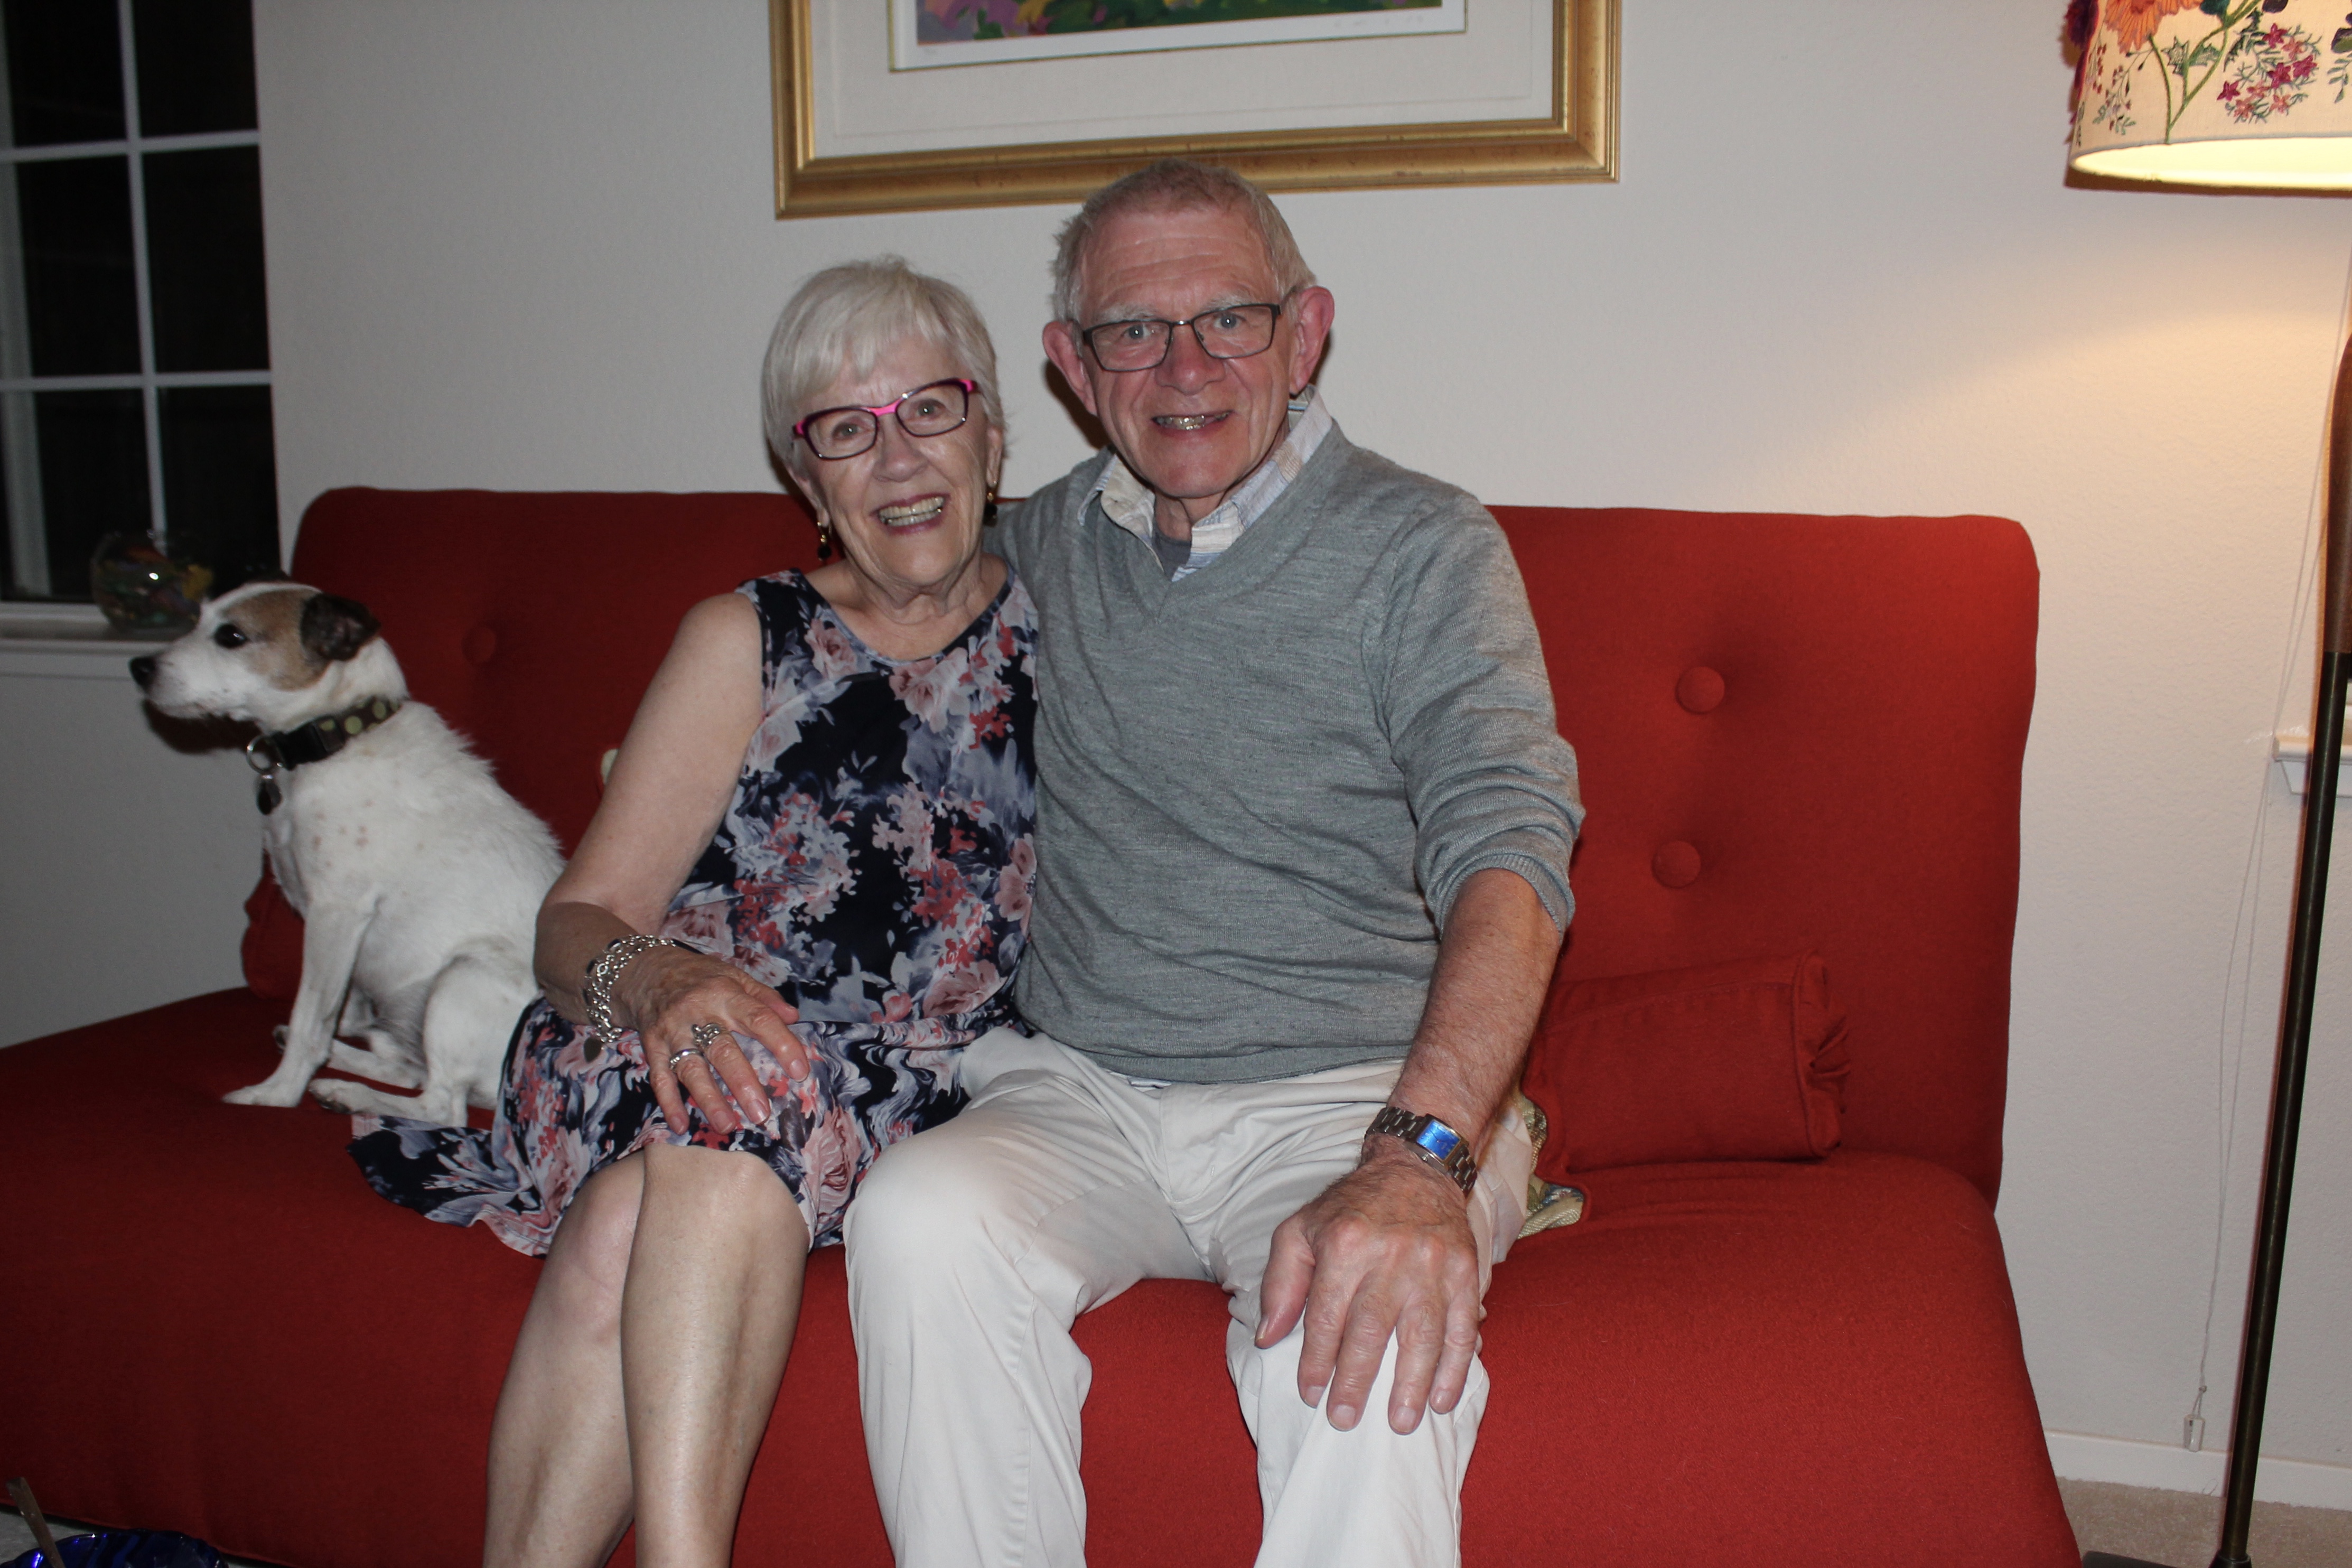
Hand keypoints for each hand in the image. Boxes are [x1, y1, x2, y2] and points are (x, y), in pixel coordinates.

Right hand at [617, 945, 804, 1135]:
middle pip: (722, 1051)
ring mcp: (671, 1032)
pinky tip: (681, 1126)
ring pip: (691, 1069)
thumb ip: (764, 997)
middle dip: (743, 1083)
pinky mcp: (651, 1046)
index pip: (759, 1019)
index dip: (781, 1044)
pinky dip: (669, 1103)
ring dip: (709, 1100)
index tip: (800, 1072)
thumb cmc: (699, 976)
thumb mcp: (733, 975)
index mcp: (724, 994)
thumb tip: (794, 1017)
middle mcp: (697, 1013)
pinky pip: (659, 1077)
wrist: (644, 969)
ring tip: (728, 1126)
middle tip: (761, 1113)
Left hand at [1254, 1139, 1482, 1434]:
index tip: (1311, 1394)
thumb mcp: (1300, 1230)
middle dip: (1356, 1381)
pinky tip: (1443, 1399)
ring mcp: (1432, 1264)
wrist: (1415, 1171)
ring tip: (1399, 1423)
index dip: (1317, 1359)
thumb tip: (1268, 1337)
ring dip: (1411, 1384)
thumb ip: (1280, 1282)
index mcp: (1344, 1243)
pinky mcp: (1465, 1271)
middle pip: (1371, 1329)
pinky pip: (1462, 1327)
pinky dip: (1455, 1367)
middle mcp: (1390, 1254)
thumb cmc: (1351, 1209)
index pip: (1327, 1314)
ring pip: (1422, 1334)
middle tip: (1345, 1419)